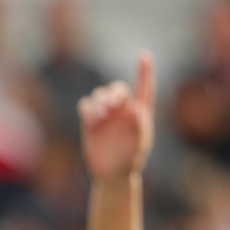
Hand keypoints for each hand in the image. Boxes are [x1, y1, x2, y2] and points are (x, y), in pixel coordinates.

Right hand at [78, 50, 154, 185]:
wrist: (111, 174)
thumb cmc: (130, 160)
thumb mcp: (139, 145)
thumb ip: (139, 127)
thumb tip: (136, 108)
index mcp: (140, 112)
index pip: (144, 87)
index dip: (144, 71)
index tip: (143, 55)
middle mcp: (122, 109)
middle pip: (116, 89)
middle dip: (112, 94)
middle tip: (110, 107)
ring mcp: (105, 114)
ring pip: (99, 95)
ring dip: (99, 102)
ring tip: (100, 118)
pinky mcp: (90, 121)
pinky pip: (85, 105)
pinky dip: (87, 109)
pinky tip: (91, 120)